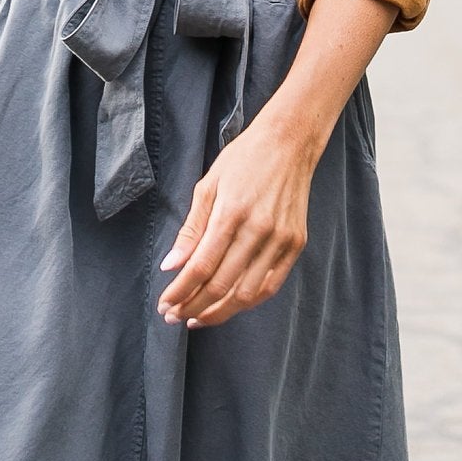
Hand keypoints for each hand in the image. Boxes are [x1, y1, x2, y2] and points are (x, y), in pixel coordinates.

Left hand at [157, 110, 316, 327]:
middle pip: (222, 286)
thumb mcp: (207, 186)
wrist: (289, 143)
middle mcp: (259, 230)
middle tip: (174, 316)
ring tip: (197, 317)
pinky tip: (229, 305)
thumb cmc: (243, 160)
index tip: (165, 305)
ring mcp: (281, 239)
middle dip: (194, 306)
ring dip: (219, 312)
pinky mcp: (296, 244)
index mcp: (231, 213)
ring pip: (247, 293)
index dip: (181, 291)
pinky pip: (271, 285)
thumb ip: (190, 231)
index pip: (201, 267)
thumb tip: (172, 267)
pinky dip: (248, 301)